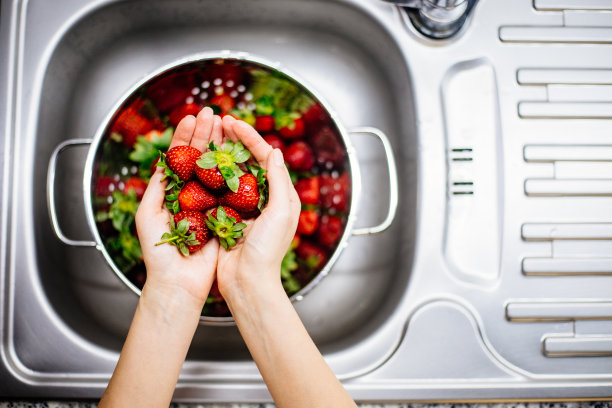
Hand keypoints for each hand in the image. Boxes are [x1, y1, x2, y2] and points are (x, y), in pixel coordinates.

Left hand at [135, 107, 219, 311]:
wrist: (179, 282)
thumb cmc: (159, 252)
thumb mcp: (148, 213)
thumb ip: (157, 186)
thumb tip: (164, 160)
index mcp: (172, 192)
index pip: (178, 158)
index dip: (184, 137)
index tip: (191, 117)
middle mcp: (192, 194)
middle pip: (198, 158)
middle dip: (205, 134)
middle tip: (211, 113)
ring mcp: (210, 203)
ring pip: (216, 168)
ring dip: (219, 146)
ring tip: (225, 124)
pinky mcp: (225, 215)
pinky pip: (231, 190)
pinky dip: (235, 171)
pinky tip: (238, 153)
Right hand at [216, 115, 300, 306]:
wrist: (248, 283)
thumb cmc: (268, 250)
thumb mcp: (281, 212)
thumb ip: (279, 181)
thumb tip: (274, 151)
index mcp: (280, 195)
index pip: (265, 157)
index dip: (249, 137)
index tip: (233, 122)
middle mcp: (263, 198)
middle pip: (247, 160)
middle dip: (233, 139)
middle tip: (218, 121)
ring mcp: (243, 206)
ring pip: (230, 171)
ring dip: (219, 152)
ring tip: (207, 135)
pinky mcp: (225, 216)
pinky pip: (217, 189)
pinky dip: (208, 174)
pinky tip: (197, 162)